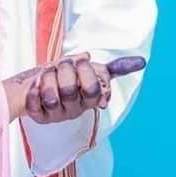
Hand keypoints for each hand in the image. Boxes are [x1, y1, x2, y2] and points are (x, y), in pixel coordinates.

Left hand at [24, 53, 145, 123]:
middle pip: (71, 90)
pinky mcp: (38, 116)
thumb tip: (142, 62)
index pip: (94, 89)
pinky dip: (33, 89)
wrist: (35, 84)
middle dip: (64, 70)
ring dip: (47, 77)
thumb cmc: (65, 75)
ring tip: (46, 73)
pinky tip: (34, 84)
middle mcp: (75, 110)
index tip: (80, 59)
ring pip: (52, 96)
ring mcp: (56, 115)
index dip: (85, 71)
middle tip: (60, 64)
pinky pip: (34, 102)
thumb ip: (114, 67)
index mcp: (90, 99)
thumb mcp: (89, 67)